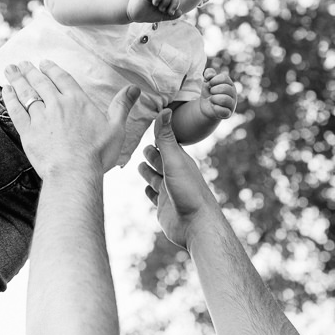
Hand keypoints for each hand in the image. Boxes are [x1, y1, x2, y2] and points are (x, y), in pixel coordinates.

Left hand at [4, 60, 139, 175]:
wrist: (74, 172)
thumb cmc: (97, 153)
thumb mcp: (116, 128)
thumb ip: (122, 105)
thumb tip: (135, 88)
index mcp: (77, 101)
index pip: (62, 78)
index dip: (52, 69)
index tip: (44, 63)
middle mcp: (57, 105)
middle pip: (41, 82)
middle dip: (30, 71)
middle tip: (22, 63)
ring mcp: (40, 118)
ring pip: (26, 93)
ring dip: (17, 79)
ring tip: (10, 69)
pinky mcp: (28, 132)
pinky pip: (16, 110)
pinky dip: (10, 99)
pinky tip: (6, 91)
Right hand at [126, 0, 181, 22]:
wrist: (132, 14)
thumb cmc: (145, 13)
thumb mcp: (160, 16)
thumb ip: (170, 15)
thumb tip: (180, 12)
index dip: (176, 3)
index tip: (171, 13)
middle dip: (173, 2)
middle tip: (165, 11)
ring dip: (166, 1)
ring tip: (159, 8)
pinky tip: (155, 3)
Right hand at [138, 110, 218, 247]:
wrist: (196, 225)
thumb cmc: (187, 191)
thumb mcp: (174, 160)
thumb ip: (165, 137)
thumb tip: (164, 109)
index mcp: (179, 161)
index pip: (164, 145)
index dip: (155, 138)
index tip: (147, 129)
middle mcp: (175, 175)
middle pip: (159, 161)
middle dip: (150, 155)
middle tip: (140, 148)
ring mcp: (169, 191)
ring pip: (155, 178)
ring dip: (147, 173)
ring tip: (139, 166)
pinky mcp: (164, 207)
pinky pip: (155, 197)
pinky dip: (150, 192)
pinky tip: (147, 191)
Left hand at [195, 68, 237, 120]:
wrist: (206, 106)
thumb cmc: (209, 92)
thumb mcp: (207, 81)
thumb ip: (208, 73)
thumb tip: (210, 75)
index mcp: (229, 84)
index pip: (224, 78)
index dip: (214, 80)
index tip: (210, 84)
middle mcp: (233, 93)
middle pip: (225, 88)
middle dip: (214, 90)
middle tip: (211, 92)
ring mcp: (232, 104)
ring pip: (225, 99)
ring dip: (214, 99)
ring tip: (212, 100)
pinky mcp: (228, 113)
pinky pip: (224, 111)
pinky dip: (215, 108)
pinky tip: (213, 107)